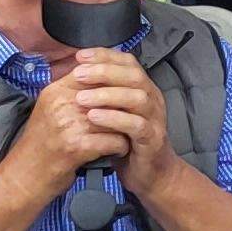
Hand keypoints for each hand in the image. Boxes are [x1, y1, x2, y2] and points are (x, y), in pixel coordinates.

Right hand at [4, 64, 123, 189]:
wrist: (24, 175)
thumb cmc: (42, 143)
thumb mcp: (51, 110)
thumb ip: (73, 92)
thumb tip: (102, 75)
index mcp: (55, 91)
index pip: (93, 73)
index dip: (115, 80)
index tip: (128, 90)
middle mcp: (61, 104)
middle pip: (108, 93)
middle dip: (126, 105)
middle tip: (137, 113)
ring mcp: (68, 125)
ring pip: (116, 116)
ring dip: (126, 126)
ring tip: (129, 133)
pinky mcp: (77, 147)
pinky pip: (114, 140)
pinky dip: (121, 146)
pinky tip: (120, 150)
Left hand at [68, 50, 178, 191]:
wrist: (150, 174)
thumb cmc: (127, 141)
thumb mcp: (114, 113)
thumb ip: (103, 93)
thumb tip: (76, 72)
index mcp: (143, 89)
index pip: (128, 62)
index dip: (105, 56)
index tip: (80, 56)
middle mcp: (153, 99)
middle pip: (134, 75)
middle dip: (104, 72)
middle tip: (78, 75)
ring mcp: (155, 119)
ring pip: (137, 98)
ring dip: (107, 95)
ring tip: (81, 98)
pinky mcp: (153, 139)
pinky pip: (137, 125)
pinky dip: (115, 119)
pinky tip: (94, 117)